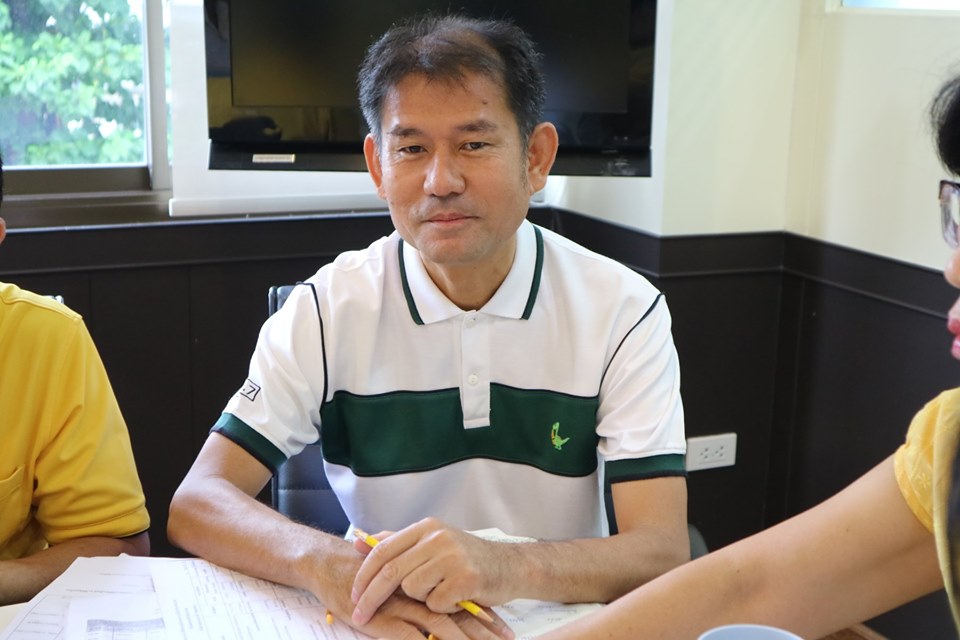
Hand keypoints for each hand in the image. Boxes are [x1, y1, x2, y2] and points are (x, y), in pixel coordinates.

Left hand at [309, 535, 512, 639]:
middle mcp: (438, 537)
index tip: (354, 595)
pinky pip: (436, 603)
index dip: (364, 574)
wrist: (510, 566)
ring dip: (423, 599)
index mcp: (426, 527)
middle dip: (372, 597)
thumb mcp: (432, 543)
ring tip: (442, 592)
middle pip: (392, 571)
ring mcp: (453, 556)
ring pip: (413, 589)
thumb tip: (358, 542)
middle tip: (360, 616)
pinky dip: (442, 607)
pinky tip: (457, 598)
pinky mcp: (466, 578)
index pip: (384, 549)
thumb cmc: (466, 558)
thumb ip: (397, 543)